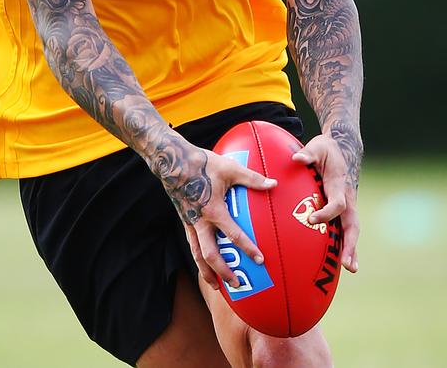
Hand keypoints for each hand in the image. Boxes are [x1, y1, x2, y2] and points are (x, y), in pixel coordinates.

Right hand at [179, 148, 276, 290]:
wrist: (172, 160)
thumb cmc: (203, 163)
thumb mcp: (229, 168)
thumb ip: (252, 178)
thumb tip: (273, 183)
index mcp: (213, 211)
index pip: (233, 235)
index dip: (247, 248)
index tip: (259, 260)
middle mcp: (200, 221)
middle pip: (210, 255)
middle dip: (223, 272)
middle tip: (236, 284)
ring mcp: (190, 222)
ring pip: (197, 254)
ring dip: (206, 272)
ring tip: (215, 286)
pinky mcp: (184, 219)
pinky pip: (192, 243)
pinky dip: (198, 256)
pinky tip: (204, 261)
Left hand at [292, 134, 359, 272]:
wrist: (343, 149)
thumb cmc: (326, 149)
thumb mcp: (317, 147)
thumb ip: (308, 154)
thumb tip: (296, 158)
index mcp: (340, 185)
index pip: (337, 203)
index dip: (326, 213)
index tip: (311, 220)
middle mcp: (347, 198)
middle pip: (352, 224)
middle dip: (350, 244)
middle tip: (346, 263)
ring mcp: (348, 205)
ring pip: (351, 230)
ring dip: (352, 249)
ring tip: (350, 268)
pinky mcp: (343, 210)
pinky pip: (346, 229)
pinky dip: (347, 245)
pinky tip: (343, 262)